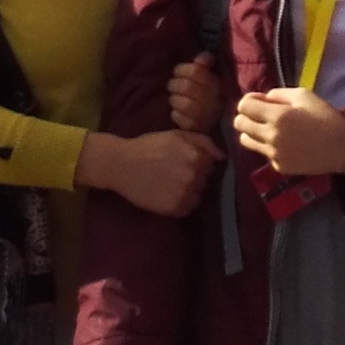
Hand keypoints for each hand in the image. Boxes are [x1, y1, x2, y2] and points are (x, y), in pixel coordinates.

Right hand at [78, 127, 220, 216]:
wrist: (122, 164)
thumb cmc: (149, 146)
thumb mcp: (177, 135)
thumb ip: (203, 142)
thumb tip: (222, 157)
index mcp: (196, 157)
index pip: (211, 165)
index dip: (198, 163)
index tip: (184, 162)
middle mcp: (193, 176)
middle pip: (205, 181)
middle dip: (194, 177)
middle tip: (174, 172)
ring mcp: (184, 194)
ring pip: (198, 196)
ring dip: (189, 191)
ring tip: (170, 184)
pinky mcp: (174, 209)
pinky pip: (187, 208)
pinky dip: (180, 203)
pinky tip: (166, 194)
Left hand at [166, 52, 225, 134]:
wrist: (216, 124)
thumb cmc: (208, 96)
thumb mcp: (210, 77)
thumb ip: (205, 65)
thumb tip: (204, 56)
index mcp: (217, 84)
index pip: (194, 71)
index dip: (181, 70)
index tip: (178, 73)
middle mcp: (214, 100)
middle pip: (186, 86)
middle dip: (174, 85)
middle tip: (173, 86)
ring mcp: (206, 116)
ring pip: (183, 103)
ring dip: (174, 100)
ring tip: (175, 99)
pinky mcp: (196, 129)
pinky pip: (179, 118)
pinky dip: (176, 114)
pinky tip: (178, 112)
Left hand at [233, 86, 344, 177]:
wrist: (341, 146)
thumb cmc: (323, 116)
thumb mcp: (302, 95)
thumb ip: (277, 94)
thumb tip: (261, 99)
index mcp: (277, 116)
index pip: (243, 106)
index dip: (249, 101)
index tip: (259, 101)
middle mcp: (271, 136)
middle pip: (239, 124)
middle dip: (247, 116)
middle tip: (260, 114)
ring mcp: (273, 154)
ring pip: (245, 141)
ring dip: (252, 132)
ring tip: (268, 129)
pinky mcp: (279, 166)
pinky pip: (263, 153)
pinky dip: (268, 146)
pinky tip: (284, 143)